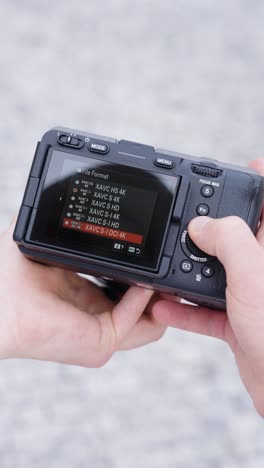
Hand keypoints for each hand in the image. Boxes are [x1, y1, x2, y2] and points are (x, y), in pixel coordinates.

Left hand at [0, 223, 165, 366]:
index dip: (142, 276)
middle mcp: (94, 318)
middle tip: (166, 261)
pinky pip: (137, 318)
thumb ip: (72, 229)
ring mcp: (100, 335)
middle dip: (161, 288)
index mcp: (84, 299)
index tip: (152, 253)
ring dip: (161, 295)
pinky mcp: (101, 342)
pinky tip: (142, 276)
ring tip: (162, 269)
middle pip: (145, 310)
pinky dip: (144, 295)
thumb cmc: (10, 279)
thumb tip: (83, 199)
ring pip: (150, 321)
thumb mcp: (52, 248)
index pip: (125, 293)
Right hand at [152, 159, 263, 415]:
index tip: (246, 165)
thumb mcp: (252, 273)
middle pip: (240, 235)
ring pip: (219, 272)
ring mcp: (254, 294)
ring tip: (166, 265)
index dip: (262, 178)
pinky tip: (165, 307)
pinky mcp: (241, 320)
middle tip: (187, 218)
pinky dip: (186, 309)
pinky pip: (208, 308)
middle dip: (212, 228)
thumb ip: (227, 238)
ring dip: (190, 272)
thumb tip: (201, 225)